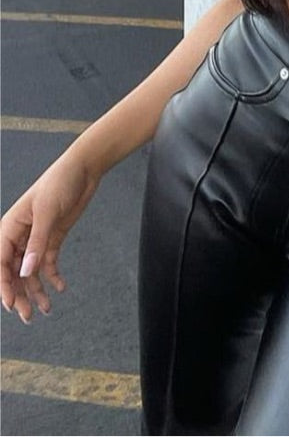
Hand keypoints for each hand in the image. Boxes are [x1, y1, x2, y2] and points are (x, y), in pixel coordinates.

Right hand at [1, 154, 99, 322]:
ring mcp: (36, 239)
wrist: (82, 169)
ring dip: (36, 290)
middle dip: (20, 294)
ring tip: (46, 310)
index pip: (0, 263)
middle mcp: (19, 237)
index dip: (3, 286)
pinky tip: (61, 288)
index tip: (11, 305)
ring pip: (30, 271)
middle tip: (29, 316)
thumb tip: (26, 272)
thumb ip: (37, 243)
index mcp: (8, 229)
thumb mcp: (47, 213)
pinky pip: (48, 263)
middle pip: (14, 272)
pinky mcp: (53, 238)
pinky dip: (53, 276)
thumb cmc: (59, 184)